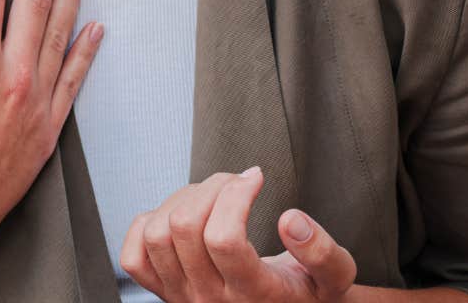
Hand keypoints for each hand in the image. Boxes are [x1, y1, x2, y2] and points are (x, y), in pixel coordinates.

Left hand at [121, 168, 355, 302]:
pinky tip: (180, 215)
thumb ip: (323, 252)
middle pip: (185, 228)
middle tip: (236, 180)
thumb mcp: (334, 278)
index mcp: (253, 295)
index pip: (224, 239)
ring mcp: (181, 297)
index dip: (236, 195)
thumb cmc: (306, 291)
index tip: (256, 177)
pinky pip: (132, 256)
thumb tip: (291, 220)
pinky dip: (148, 223)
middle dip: (210, 188)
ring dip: (181, 199)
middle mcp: (210, 300)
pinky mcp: (162, 292)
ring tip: (212, 195)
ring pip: (157, 234)